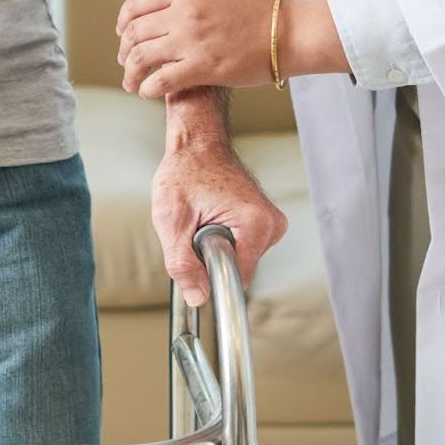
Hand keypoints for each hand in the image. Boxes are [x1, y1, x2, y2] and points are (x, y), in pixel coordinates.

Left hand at [117, 0, 274, 97]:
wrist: (288, 32)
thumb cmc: (256, 6)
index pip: (136, 2)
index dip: (123, 19)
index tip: (123, 33)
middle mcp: (184, 13)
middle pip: (134, 31)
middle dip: (123, 49)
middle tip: (125, 60)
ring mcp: (192, 41)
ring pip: (141, 57)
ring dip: (129, 72)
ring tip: (131, 82)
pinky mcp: (204, 68)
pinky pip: (161, 81)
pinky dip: (146, 88)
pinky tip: (147, 92)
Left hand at [152, 139, 286, 305]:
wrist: (197, 146)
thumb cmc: (184, 173)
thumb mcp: (172, 221)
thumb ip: (183, 264)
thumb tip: (197, 298)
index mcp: (256, 224)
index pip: (238, 278)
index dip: (211, 278)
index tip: (195, 263)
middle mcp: (271, 225)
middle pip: (239, 270)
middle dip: (211, 260)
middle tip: (194, 229)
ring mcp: (272, 224)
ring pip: (240, 261)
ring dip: (216, 250)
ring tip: (203, 220)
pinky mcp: (265, 224)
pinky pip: (242, 249)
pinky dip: (224, 241)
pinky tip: (213, 219)